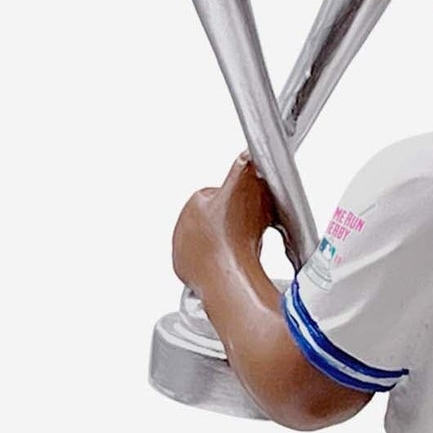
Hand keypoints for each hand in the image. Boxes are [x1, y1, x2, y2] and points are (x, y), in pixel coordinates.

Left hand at [172, 155, 277, 293]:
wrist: (230, 278)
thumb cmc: (235, 238)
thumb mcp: (246, 186)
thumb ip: (244, 166)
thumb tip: (246, 154)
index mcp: (193, 203)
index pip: (218, 195)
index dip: (238, 202)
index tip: (250, 211)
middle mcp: (182, 227)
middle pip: (215, 220)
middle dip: (231, 224)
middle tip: (249, 232)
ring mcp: (183, 252)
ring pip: (212, 242)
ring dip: (227, 245)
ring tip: (244, 250)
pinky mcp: (187, 274)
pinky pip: (208, 265)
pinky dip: (221, 265)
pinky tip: (234, 265)